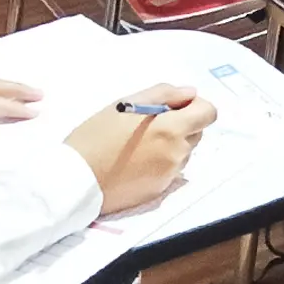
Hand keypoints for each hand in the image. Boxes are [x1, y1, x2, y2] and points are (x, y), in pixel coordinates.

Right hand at [66, 85, 215, 214]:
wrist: (75, 181)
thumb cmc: (96, 137)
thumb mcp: (126, 104)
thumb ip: (164, 94)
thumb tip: (189, 93)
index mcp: (171, 129)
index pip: (208, 113)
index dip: (195, 106)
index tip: (174, 106)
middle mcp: (177, 153)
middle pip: (196, 132)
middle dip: (180, 125)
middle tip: (149, 124)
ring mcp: (169, 174)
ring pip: (183, 152)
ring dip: (170, 144)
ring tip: (137, 144)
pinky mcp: (159, 190)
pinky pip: (170, 170)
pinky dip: (159, 163)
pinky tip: (134, 162)